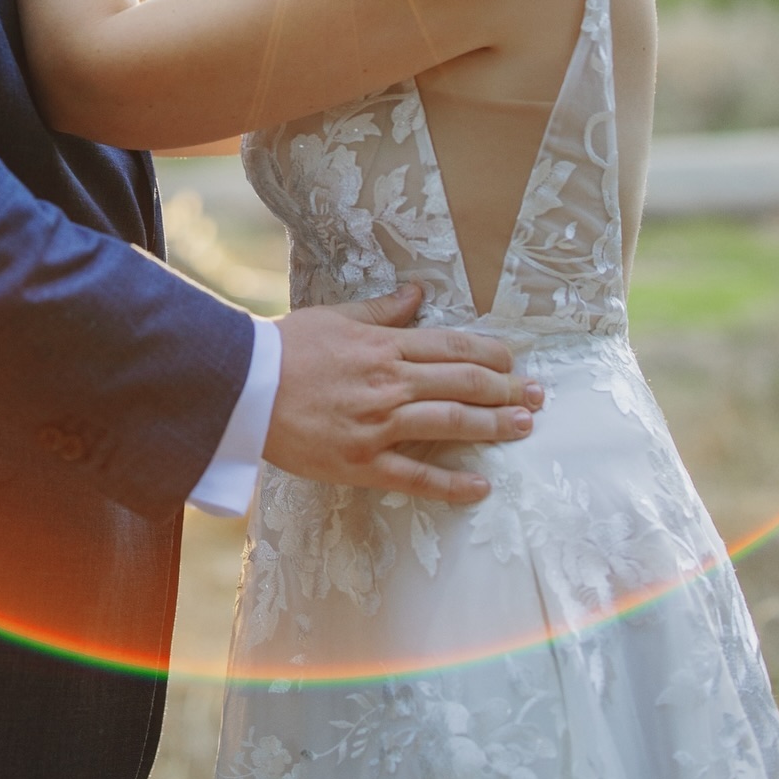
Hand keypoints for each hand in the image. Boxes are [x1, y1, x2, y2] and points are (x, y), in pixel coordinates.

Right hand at [263, 287, 543, 504]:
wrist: (241, 387)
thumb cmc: (285, 348)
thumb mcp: (334, 318)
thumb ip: (381, 311)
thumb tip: (417, 293)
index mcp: (383, 346)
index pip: (453, 347)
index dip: (492, 354)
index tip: (514, 361)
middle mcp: (388, 383)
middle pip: (463, 383)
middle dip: (507, 388)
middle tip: (537, 395)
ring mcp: (377, 425)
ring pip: (450, 423)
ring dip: (494, 425)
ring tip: (525, 425)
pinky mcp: (360, 462)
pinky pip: (416, 476)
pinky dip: (452, 484)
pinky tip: (482, 486)